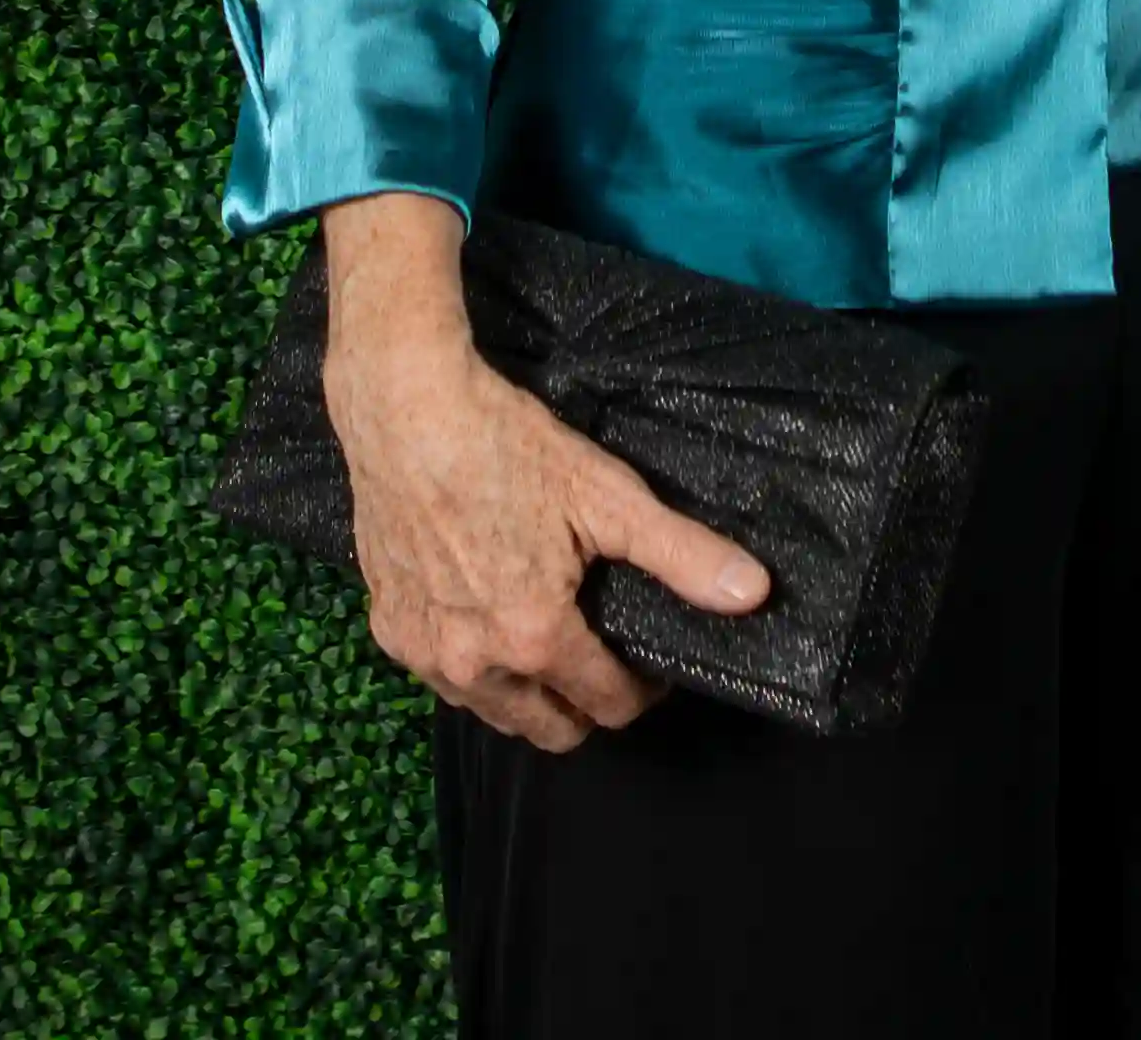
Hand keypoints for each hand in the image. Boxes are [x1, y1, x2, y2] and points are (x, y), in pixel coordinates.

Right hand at [315, 194, 768, 747]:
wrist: (403, 408)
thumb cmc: (506, 444)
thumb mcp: (606, 495)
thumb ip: (681, 554)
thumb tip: (754, 594)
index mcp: (534, 637)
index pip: (608, 706)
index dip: (643, 689)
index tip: (652, 660)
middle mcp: (473, 665)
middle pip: (551, 732)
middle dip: (587, 706)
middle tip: (606, 653)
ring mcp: (422, 654)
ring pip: (495, 713)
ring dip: (531, 695)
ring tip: (551, 637)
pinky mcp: (387, 631)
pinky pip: (445, 681)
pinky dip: (475, 668)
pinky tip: (489, 618)